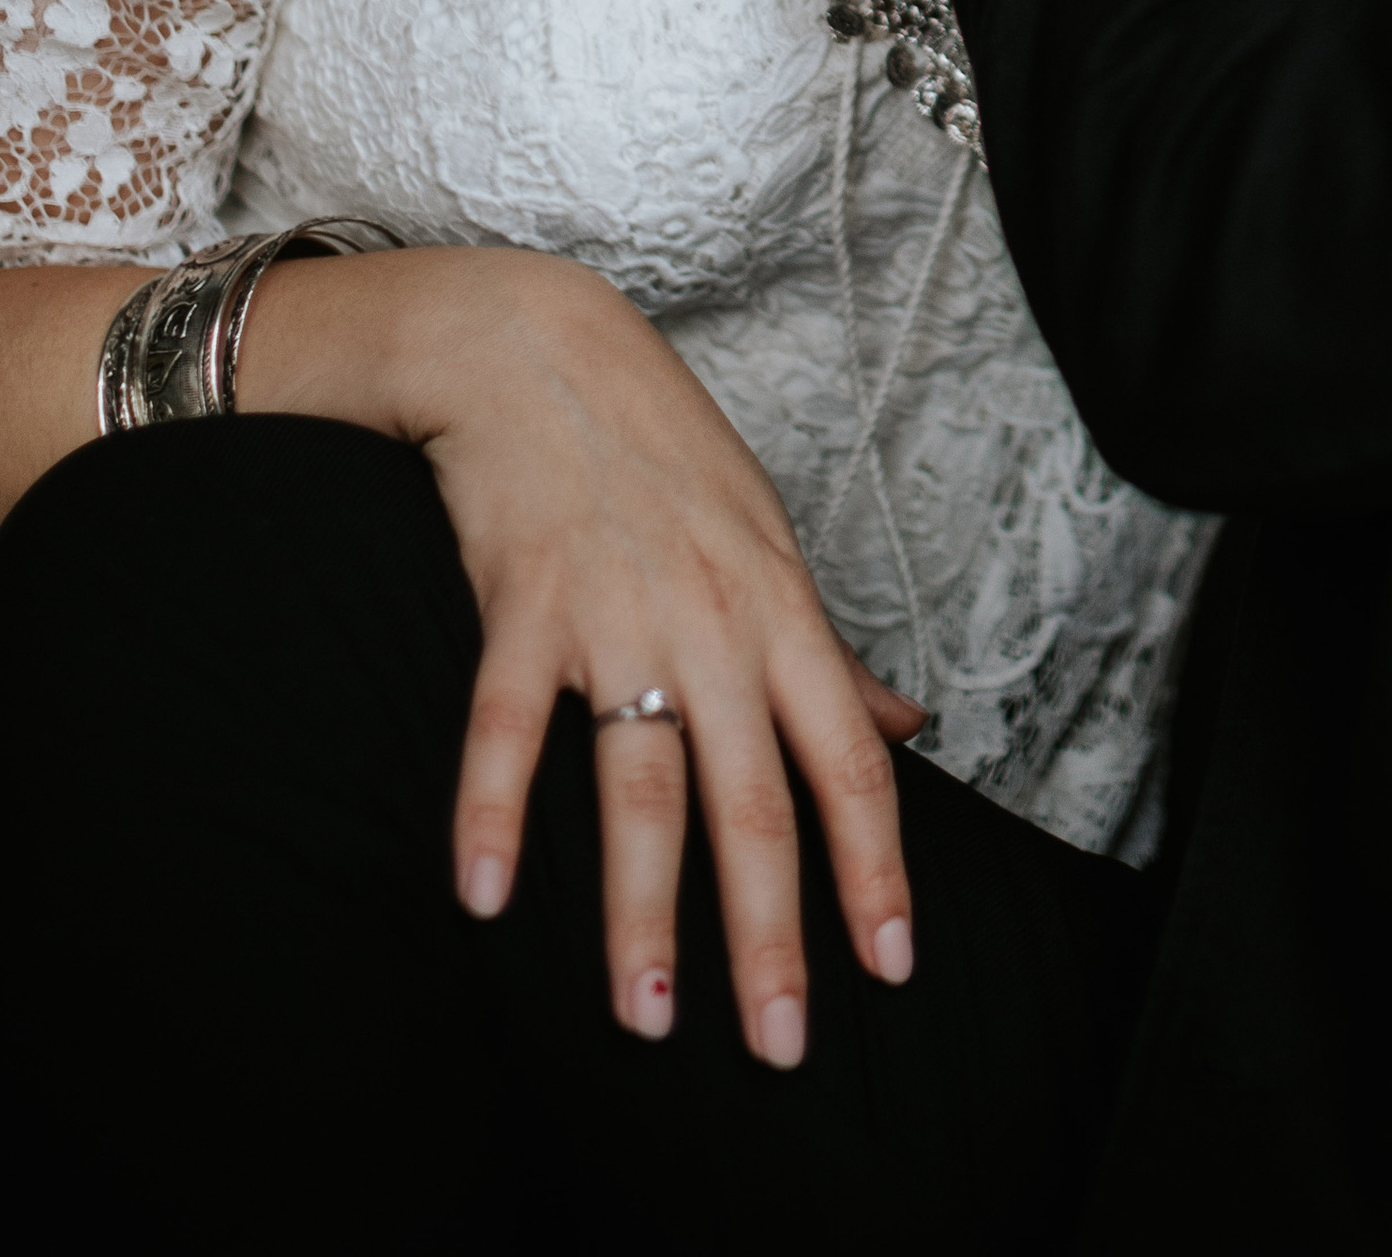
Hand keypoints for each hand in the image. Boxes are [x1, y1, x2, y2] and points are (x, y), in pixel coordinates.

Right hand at [247, 242, 923, 1064]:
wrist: (541, 348)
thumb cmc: (662, 452)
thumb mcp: (768, 540)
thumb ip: (828, 652)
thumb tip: (908, 725)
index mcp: (778, 612)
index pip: (847, 759)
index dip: (875, 866)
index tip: (892, 967)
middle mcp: (711, 622)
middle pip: (752, 797)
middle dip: (771, 930)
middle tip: (781, 1043)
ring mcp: (615, 614)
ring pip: (638, 781)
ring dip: (642, 908)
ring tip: (645, 1015)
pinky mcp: (521, 603)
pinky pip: (506, 722)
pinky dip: (489, 809)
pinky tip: (483, 898)